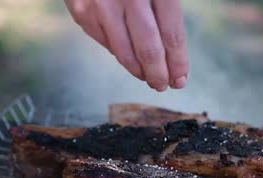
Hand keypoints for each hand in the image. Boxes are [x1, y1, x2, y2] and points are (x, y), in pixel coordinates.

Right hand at [65, 0, 188, 91]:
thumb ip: (168, 7)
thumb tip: (174, 52)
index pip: (172, 34)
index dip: (178, 62)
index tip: (181, 79)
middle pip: (149, 49)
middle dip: (159, 73)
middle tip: (164, 85)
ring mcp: (101, 4)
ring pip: (123, 52)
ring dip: (138, 70)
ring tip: (147, 77)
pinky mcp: (81, 9)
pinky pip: (103, 41)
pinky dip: (117, 52)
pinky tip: (127, 56)